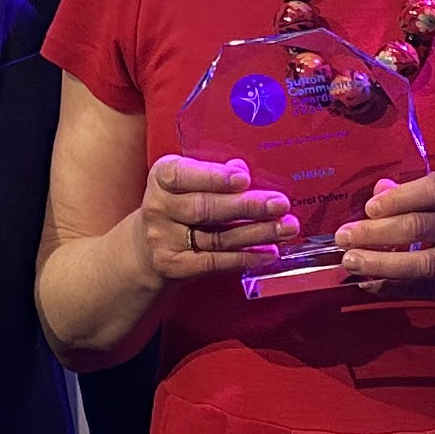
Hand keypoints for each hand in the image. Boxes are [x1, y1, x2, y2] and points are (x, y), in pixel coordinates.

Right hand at [136, 153, 295, 286]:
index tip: (244, 178)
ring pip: (217, 237)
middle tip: (280, 204)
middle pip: (205, 208)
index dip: (215, 177)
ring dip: (257, 233)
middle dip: (247, 207)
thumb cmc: (181, 202)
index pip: (184, 175)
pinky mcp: (174, 265)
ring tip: (285, 228)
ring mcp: (164, 239)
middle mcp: (159, 207)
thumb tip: (242, 168)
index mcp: (162, 177)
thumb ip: (216, 173)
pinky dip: (245, 257)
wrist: (149, 244)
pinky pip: (215, 262)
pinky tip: (268, 252)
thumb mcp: (191, 180)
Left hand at [335, 170, 434, 306]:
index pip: (433, 190)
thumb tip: (378, 190)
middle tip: (344, 237)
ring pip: (423, 263)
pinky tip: (368, 284)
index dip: (399, 198)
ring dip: (382, 263)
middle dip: (377, 233)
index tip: (369, 208)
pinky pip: (424, 289)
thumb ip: (417, 194)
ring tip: (351, 262)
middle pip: (420, 227)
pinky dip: (392, 287)